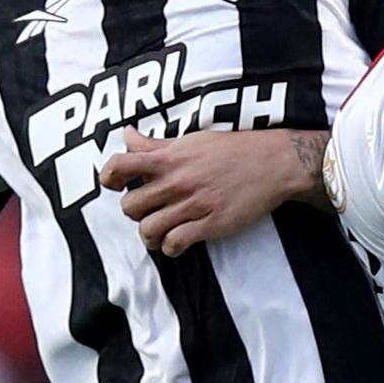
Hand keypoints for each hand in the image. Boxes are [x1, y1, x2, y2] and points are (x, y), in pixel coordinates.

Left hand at [108, 127, 324, 256]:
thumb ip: (155, 144)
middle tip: (148, 211)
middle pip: (129, 206)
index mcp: (168, 158)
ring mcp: (193, 204)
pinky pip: (174, 243)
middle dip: (135, 212)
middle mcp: (176, 181)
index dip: (109, 177)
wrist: (273, 163)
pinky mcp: (210, 224)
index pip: (120, 165)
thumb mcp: (190, 140)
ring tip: (159, 232)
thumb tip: (127, 135)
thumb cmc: (231, 150)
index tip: (116, 184)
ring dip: (150, 235)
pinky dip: (171, 247)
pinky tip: (178, 241)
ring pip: (148, 230)